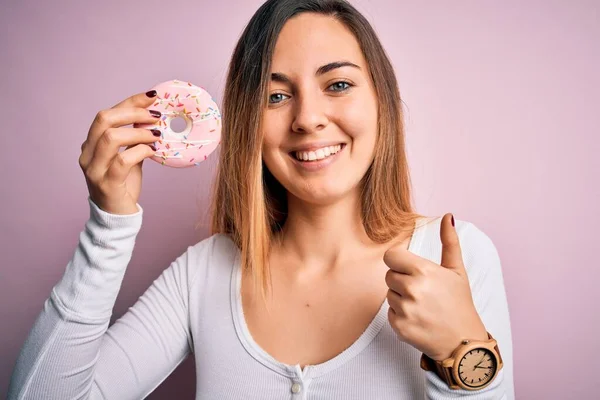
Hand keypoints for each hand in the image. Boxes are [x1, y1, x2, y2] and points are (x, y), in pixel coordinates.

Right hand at [79, 90, 162, 214]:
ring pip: (111, 137)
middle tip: (156, 116)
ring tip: (157, 134)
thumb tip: (153, 118)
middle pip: (104, 119)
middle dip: (133, 113)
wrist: (117, 217)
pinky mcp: (106, 184)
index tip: (152, 96)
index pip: (107, 114)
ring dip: (139, 132)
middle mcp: (87, 154)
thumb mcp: (128, 157)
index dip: (130, 102)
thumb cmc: (123, 185)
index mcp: (91, 144)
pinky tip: (152, 152)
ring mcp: (94, 169)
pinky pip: (122, 160)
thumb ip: (134, 139)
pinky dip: (140, 151)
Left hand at [384, 213, 487, 360]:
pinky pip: (389, 313)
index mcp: (423, 271)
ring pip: (389, 294)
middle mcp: (411, 289)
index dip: (399, 261)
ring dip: (401, 298)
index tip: (411, 268)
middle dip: (402, 280)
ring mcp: (404, 309)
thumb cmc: (460, 303)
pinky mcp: (399, 327)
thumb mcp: (457, 271)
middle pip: (389, 275)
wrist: (463, 342)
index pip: (391, 256)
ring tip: (422, 305)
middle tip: (422, 290)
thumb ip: (449, 242)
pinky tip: (418, 318)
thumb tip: (447, 216)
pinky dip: (401, 315)